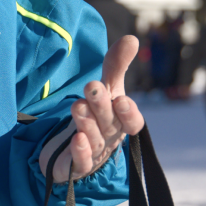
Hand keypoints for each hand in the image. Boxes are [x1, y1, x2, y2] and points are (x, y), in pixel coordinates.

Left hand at [38, 35, 143, 182]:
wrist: (73, 151)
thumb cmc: (97, 116)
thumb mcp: (106, 90)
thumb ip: (116, 66)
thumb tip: (132, 38)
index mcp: (121, 122)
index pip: (132, 121)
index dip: (129, 112)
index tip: (121, 98)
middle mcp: (110, 139)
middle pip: (109, 124)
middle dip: (101, 106)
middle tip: (91, 87)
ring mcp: (94, 154)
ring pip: (94, 140)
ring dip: (87, 123)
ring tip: (77, 105)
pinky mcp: (76, 166)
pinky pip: (80, 162)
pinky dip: (80, 152)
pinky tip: (76, 139)